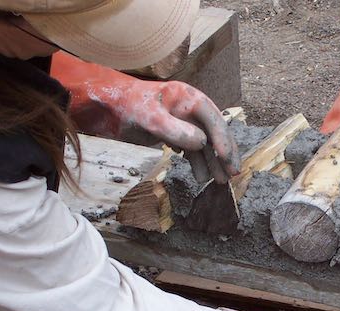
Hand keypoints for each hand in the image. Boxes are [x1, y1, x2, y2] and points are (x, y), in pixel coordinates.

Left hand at [51, 52, 239, 182]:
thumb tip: (202, 143)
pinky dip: (198, 164)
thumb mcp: (149, 118)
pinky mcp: (176, 135)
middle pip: (216, 133)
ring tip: (220, 182)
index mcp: (188, 97)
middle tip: (233, 174)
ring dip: (213, 163)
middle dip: (225, 154)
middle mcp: (191, 110)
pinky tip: (201, 178)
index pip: (214, 119)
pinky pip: (193, 151)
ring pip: (206, 145)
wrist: (105, 108)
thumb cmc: (126, 106)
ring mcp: (185, 123)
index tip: (227, 159)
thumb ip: (175, 130)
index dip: (223, 139)